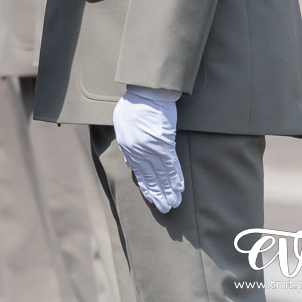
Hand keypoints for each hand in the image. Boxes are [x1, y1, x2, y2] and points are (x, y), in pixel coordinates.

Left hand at [112, 86, 183, 212]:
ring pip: (161, 175)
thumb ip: (127, 145)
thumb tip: (130, 163)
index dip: (148, 187)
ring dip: (168, 190)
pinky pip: (170, 165)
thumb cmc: (133, 106)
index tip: (153, 198)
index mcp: (128, 147)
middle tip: (165, 208)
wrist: (147, 93)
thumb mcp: (122, 126)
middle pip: (150, 177)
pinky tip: (179, 189)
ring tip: (173, 204)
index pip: (139, 172)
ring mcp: (151, 148)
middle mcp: (138, 151)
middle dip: (158, 194)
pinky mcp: (164, 144)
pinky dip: (175, 177)